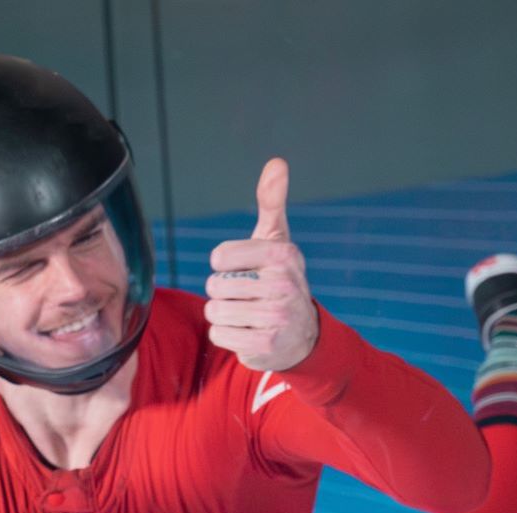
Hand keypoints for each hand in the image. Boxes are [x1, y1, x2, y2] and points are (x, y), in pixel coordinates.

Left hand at [205, 158, 318, 371]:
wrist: (302, 336)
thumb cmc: (280, 280)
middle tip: (249, 296)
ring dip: (225, 315)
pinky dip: (228, 336)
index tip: (246, 270)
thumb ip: (271, 202)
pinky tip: (250, 333)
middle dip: (225, 293)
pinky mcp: (264, 345)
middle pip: (214, 286)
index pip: (219, 256)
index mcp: (282, 254)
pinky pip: (219, 335)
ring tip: (248, 314)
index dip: (225, 265)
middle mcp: (283, 283)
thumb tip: (276, 162)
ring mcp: (275, 316)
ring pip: (215, 311)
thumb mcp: (277, 240)